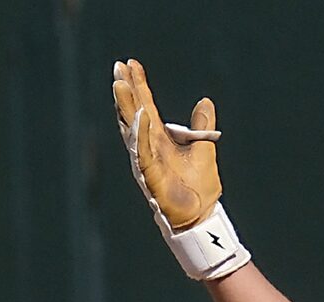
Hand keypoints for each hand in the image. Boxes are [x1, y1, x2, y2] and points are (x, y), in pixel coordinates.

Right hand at [111, 58, 222, 233]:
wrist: (202, 216)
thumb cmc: (200, 188)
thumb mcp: (204, 149)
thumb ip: (202, 126)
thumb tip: (205, 102)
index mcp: (160, 139)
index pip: (146, 106)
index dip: (139, 86)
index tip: (130, 63)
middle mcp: (149, 147)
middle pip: (134, 113)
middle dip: (126, 90)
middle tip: (117, 67)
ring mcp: (147, 160)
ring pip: (133, 128)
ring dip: (127, 106)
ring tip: (121, 83)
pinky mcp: (151, 175)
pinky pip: (143, 151)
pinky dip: (141, 133)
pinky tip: (140, 114)